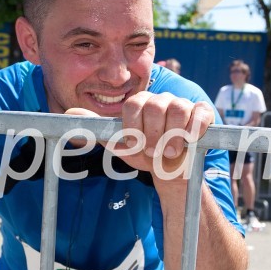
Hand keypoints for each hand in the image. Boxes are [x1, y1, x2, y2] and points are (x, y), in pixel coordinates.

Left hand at [67, 91, 214, 181]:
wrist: (169, 170)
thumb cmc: (142, 154)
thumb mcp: (117, 143)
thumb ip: (95, 127)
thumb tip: (68, 112)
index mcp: (140, 103)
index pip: (133, 106)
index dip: (134, 129)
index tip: (135, 145)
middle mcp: (161, 99)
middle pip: (155, 106)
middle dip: (152, 135)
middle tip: (152, 151)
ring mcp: (182, 104)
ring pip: (178, 109)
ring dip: (172, 135)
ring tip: (169, 151)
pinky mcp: (202, 112)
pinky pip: (199, 112)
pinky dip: (194, 127)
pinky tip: (190, 140)